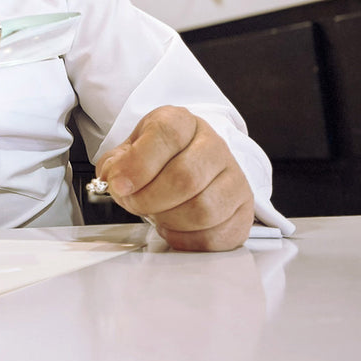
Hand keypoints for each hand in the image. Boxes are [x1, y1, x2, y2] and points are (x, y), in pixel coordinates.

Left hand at [95, 106, 253, 250]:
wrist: (185, 164)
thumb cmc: (155, 160)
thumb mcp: (127, 152)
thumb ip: (116, 165)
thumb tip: (116, 180)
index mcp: (182, 122)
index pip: (166, 135)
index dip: (139, 164)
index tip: (119, 185)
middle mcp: (214, 145)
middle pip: (186, 178)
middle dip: (149, 199)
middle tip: (133, 203)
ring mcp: (234, 177)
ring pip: (204, 210)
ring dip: (168, 220)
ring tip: (155, 214)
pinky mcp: (244, 211)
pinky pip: (217, 235)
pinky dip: (186, 239)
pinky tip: (172, 227)